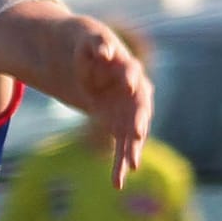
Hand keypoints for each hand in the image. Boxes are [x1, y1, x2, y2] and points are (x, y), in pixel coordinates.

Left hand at [71, 21, 152, 187]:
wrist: (81, 58)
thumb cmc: (86, 43)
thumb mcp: (86, 37)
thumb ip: (96, 43)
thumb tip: (105, 51)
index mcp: (125, 65)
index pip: (132, 71)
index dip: (132, 77)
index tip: (131, 83)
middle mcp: (132, 90)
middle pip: (140, 107)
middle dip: (139, 120)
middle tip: (138, 133)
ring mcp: (127, 109)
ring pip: (132, 132)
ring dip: (131, 149)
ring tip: (131, 167)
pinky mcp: (117, 124)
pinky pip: (121, 146)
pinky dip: (119, 163)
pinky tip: (117, 183)